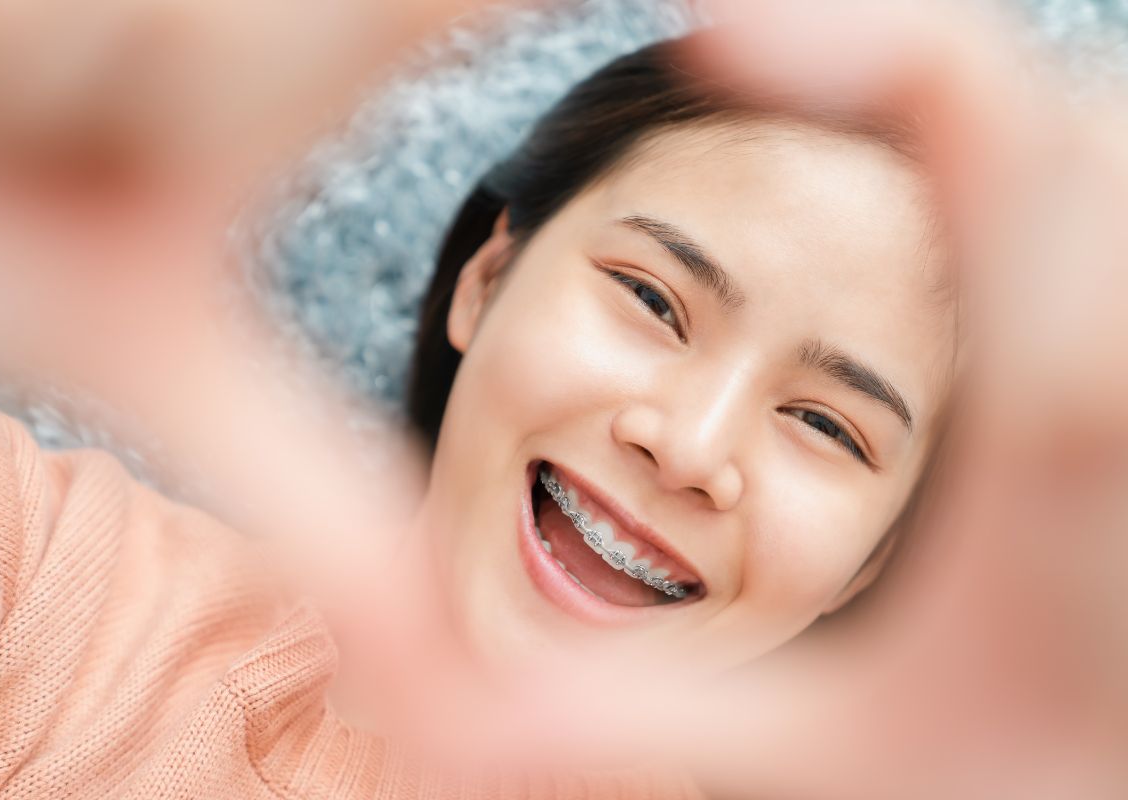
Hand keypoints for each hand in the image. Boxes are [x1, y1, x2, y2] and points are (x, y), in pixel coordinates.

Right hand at [682, 2, 1127, 796]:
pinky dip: (1030, 166)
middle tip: (769, 71)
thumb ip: (620, 717)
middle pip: (1059, 115)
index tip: (721, 33)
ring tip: (845, 119)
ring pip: (1100, 147)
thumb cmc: (1008, 774)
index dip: (859, 45)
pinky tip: (954, 223)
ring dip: (969, 126)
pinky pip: (1114, 201)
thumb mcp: (809, 757)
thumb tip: (427, 700)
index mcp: (1055, 439)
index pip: (1000, 143)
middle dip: (901, 80)